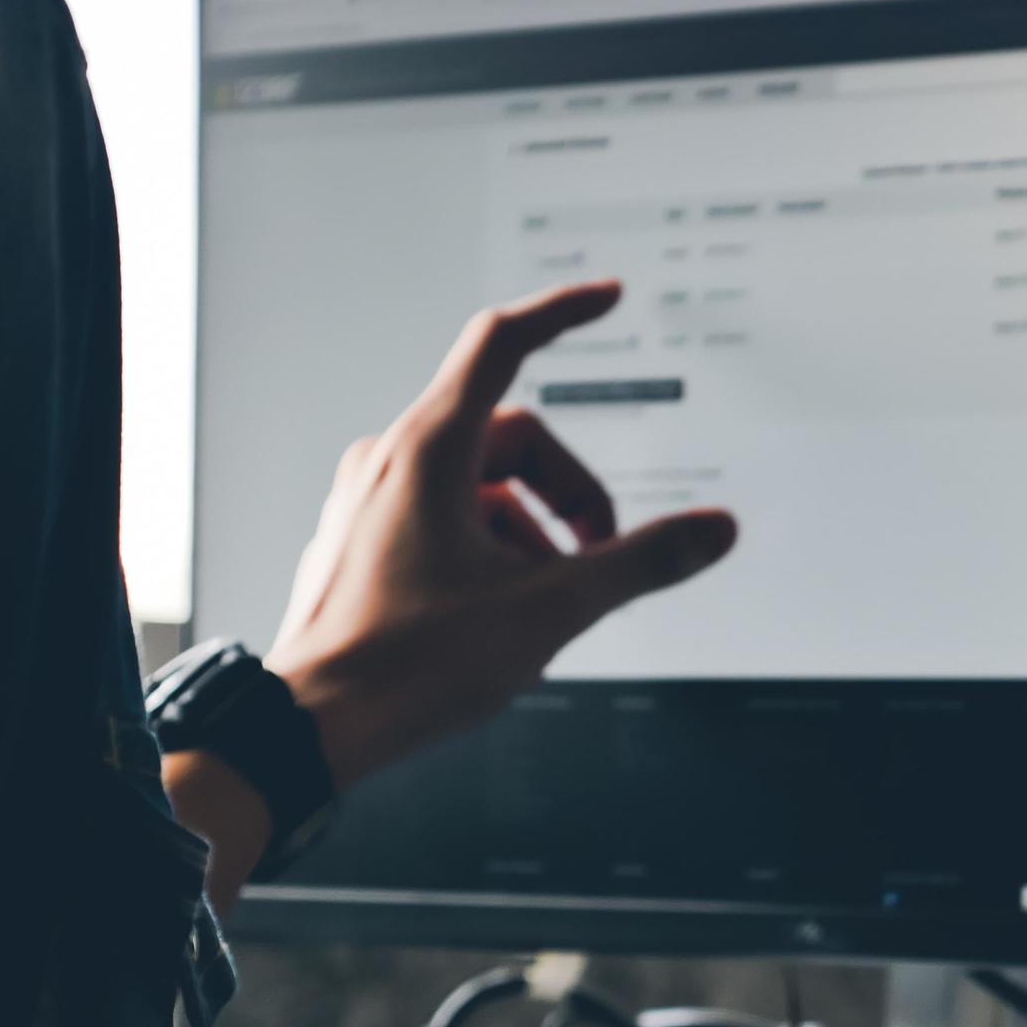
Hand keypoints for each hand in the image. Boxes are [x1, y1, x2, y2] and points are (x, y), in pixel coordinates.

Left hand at [265, 281, 737, 787]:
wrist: (312, 729)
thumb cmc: (409, 665)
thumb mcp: (550, 609)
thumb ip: (641, 562)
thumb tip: (714, 530)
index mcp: (430, 449)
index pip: (503, 342)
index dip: (563, 312)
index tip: (606, 298)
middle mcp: (390, 460)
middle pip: (510, 437)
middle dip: (568, 494)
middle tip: (600, 561)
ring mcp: (366, 501)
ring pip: (475, 486)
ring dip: (529, 531)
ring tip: (542, 606)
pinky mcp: (357, 543)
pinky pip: (438, 519)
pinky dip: (485, 549)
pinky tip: (495, 618)